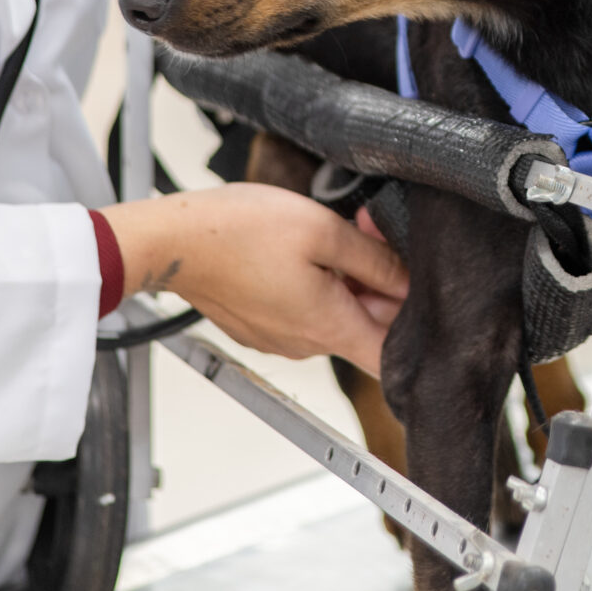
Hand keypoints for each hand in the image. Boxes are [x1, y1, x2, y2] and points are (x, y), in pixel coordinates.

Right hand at [100, 186, 408, 372]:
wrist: (174, 241)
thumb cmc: (239, 231)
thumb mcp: (324, 230)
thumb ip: (374, 260)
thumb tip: (408, 280)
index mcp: (328, 327)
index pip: (390, 361)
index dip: (413, 328)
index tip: (417, 292)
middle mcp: (305, 344)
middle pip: (364, 328)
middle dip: (378, 283)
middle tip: (368, 233)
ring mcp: (279, 338)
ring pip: (334, 315)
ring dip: (346, 279)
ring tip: (336, 234)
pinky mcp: (259, 325)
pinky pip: (303, 311)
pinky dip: (315, 283)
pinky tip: (305, 248)